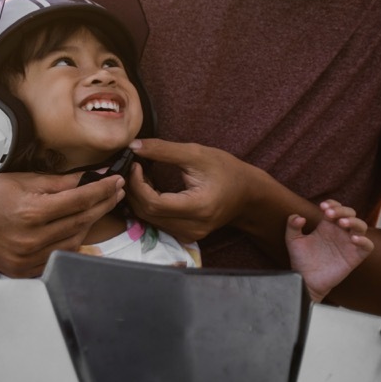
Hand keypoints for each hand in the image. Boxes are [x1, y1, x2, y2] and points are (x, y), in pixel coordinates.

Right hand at [0, 169, 125, 276]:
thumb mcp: (24, 179)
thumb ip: (59, 182)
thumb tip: (89, 178)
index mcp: (31, 212)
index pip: (80, 200)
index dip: (102, 189)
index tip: (114, 181)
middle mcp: (30, 238)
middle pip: (81, 222)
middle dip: (102, 205)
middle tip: (114, 193)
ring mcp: (25, 258)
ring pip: (73, 243)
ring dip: (89, 225)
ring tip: (97, 208)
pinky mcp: (21, 269)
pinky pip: (56, 258)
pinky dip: (70, 244)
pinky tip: (77, 230)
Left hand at [124, 139, 265, 241]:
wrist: (248, 193)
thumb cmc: (226, 170)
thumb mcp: (197, 154)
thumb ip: (164, 150)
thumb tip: (133, 146)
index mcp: (199, 207)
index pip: (154, 203)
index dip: (137, 184)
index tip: (135, 164)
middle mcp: (193, 227)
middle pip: (148, 213)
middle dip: (134, 190)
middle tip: (135, 168)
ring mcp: (189, 235)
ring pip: (149, 219)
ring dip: (140, 197)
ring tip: (143, 176)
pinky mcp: (185, 235)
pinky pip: (157, 222)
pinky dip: (148, 205)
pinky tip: (151, 188)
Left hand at [286, 200, 374, 302]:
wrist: (305, 280)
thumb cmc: (301, 260)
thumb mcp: (293, 240)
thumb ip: (292, 226)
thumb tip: (299, 216)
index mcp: (327, 226)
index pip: (335, 208)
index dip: (332, 204)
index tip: (322, 207)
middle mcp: (339, 232)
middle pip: (350, 213)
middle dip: (342, 210)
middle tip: (329, 214)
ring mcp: (348, 244)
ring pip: (361, 226)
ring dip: (354, 221)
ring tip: (342, 223)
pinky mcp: (355, 257)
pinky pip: (368, 246)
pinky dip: (364, 241)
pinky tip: (353, 239)